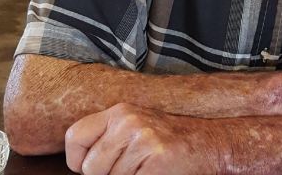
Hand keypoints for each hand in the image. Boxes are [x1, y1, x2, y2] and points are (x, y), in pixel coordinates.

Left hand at [65, 104, 218, 174]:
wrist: (208, 143)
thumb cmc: (166, 143)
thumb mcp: (133, 129)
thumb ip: (107, 140)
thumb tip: (80, 167)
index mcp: (119, 112)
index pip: (74, 137)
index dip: (79, 161)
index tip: (94, 166)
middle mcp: (128, 121)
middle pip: (90, 168)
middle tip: (132, 167)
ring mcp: (143, 140)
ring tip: (144, 169)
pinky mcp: (156, 162)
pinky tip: (153, 173)